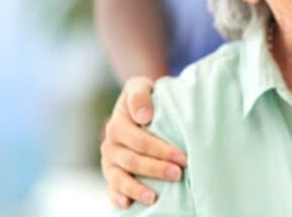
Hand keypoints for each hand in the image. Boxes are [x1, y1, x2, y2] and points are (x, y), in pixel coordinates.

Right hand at [100, 76, 187, 207]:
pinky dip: (117, 197)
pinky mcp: (111, 172)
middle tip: (178, 174)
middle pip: (132, 160)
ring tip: (154, 197)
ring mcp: (109, 159)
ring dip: (137, 188)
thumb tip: (144, 116)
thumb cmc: (147, 97)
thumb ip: (140, 96)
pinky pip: (111, 187)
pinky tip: (128, 205)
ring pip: (119, 177)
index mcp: (118, 122)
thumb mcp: (141, 86)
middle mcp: (110, 142)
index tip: (182, 157)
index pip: (138, 139)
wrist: (138, 104)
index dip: (160, 149)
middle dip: (156, 168)